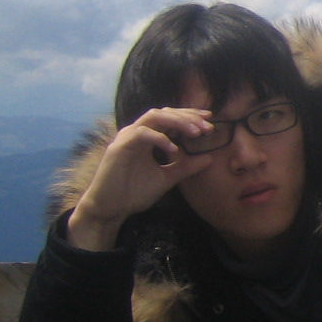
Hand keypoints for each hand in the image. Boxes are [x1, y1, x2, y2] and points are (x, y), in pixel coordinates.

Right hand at [67, 108, 215, 250]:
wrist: (111, 209)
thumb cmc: (135, 192)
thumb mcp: (167, 177)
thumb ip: (186, 167)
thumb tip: (210, 159)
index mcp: (147, 137)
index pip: (169, 117)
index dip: (189, 115)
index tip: (210, 119)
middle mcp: (136, 133)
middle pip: (164, 112)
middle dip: (188, 117)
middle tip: (207, 127)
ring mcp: (126, 138)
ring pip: (154, 116)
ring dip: (177, 122)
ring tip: (196, 133)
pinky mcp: (119, 148)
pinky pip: (141, 134)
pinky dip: (160, 138)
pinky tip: (174, 150)